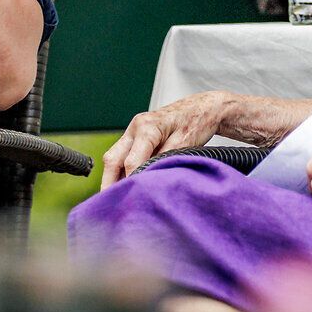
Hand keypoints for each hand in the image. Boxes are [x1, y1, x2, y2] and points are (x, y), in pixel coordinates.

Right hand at [101, 91, 235, 189]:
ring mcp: (133, 131)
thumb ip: (164, 162)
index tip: (131, 200)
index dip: (130, 182)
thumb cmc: (197, 123)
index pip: (131, 161)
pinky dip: (121, 170)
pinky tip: (125, 185)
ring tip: (116, 199)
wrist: (203, 108)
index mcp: (147, 127)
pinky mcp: (136, 136)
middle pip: (113, 158)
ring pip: (114, 157)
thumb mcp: (185, 146)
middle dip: (108, 182)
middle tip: (109, 204)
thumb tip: (148, 181)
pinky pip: (122, 155)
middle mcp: (135, 127)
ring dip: (112, 177)